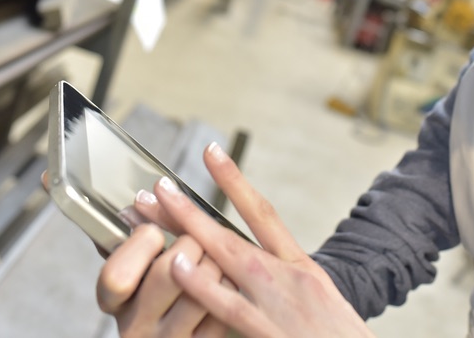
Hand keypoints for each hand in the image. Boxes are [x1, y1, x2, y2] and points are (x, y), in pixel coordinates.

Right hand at [44, 171, 229, 335]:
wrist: (172, 335)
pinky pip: (225, 309)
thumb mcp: (122, 260)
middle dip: (189, 242)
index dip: (140, 245)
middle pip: (167, 272)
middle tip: (193, 237)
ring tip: (214, 258)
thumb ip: (103, 225)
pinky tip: (228, 279)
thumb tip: (52, 177)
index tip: (152, 230)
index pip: (116, 275)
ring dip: (217, 263)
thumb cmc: (148, 288)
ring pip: (203, 287)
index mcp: (113, 298)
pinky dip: (232, 286)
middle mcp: (136, 326)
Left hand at [152, 142, 374, 337]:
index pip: (263, 213)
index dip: (235, 181)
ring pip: (226, 259)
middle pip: (232, 233)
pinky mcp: (269, 332)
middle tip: (159, 187)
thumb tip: (246, 269)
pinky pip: (227, 306)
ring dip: (188, 234)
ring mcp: (277, 304)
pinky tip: (177, 268)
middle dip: (192, 210)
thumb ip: (284, 281)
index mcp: (301, 266)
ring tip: (155, 214)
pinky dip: (202, 285)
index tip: (211, 154)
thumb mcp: (318, 299)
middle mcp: (288, 277)